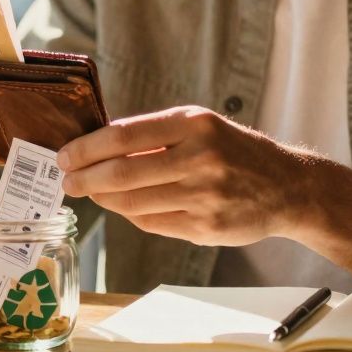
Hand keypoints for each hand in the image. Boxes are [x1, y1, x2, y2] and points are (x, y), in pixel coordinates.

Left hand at [57, 106, 321, 245]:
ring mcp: (205, 196)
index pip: (123, 135)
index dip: (86, 148)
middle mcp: (200, 158)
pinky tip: (121, 207)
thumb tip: (95, 146)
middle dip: (85, 178)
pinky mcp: (206, 228)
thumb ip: (154, 134)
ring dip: (103, 199)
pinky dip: (129, 215)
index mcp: (195, 124)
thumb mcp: (202, 126)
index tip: (64, 155)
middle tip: (67, 181)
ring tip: (89, 193)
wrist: (287, 187)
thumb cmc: (234, 151)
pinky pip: (152, 223)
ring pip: (132, 202)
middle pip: (122, 172)